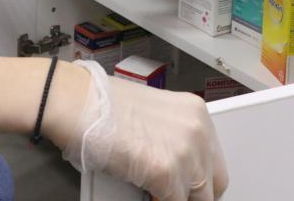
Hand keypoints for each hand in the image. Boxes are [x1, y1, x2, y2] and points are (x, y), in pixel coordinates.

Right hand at [61, 61, 228, 200]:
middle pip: (214, 183)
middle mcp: (198, 131)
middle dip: (195, 196)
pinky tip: (148, 197)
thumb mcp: (154, 116)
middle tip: (174, 195)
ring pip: (199, 198)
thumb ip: (173, 139)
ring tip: (157, 195)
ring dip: (178, 199)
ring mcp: (186, 152)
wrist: (79, 102)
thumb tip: (177, 167)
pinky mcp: (167, 173)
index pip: (214, 160)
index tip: (189, 189)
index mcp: (196, 113)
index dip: (200, 181)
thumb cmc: (102, 106)